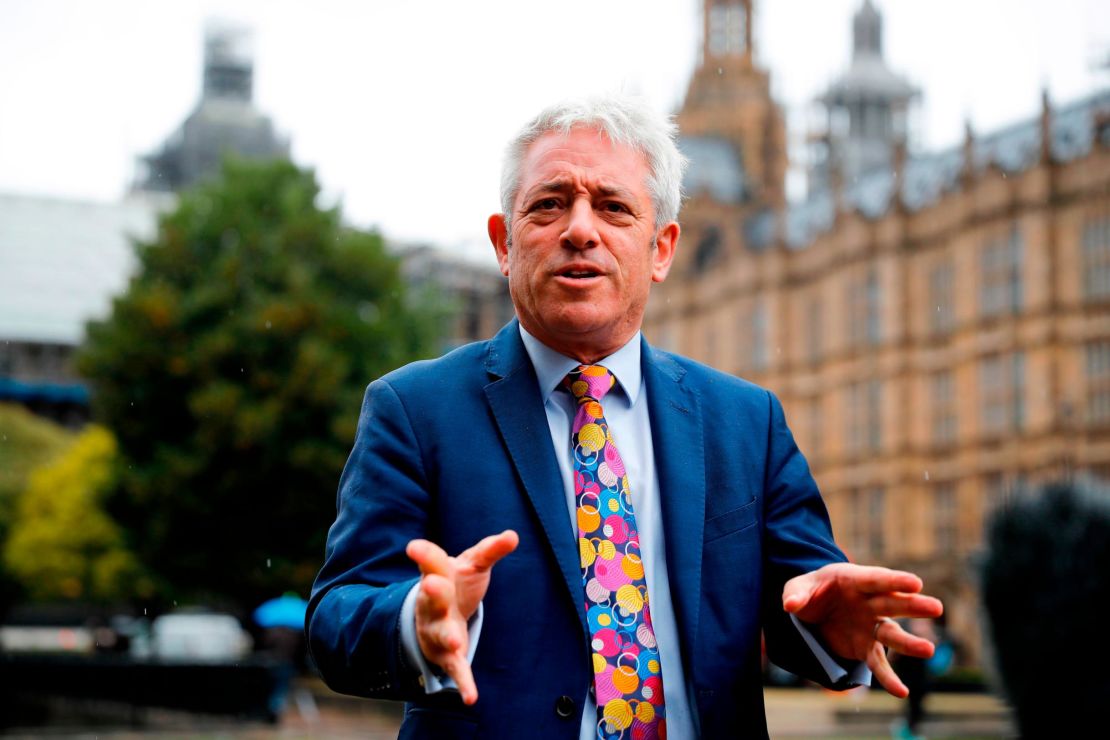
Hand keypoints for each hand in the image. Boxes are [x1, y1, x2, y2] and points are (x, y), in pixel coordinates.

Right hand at [405, 530, 518, 703]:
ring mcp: (436, 629)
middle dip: (433, 592)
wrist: (437, 611)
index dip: (424, 554)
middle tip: (432, 584)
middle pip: (431, 597)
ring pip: (439, 633)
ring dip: (447, 637)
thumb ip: (490, 550)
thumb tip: (513, 535)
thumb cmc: (457, 582)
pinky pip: (454, 668)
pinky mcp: (446, 653)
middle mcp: (432, 603)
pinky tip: (471, 697)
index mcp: (439, 575)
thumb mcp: (472, 563)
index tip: (414, 547)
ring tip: (457, 643)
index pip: (432, 562)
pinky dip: (463, 682)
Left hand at [782, 563, 943, 697]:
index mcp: (854, 580)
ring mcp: (871, 625)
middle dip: (913, 606)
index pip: (876, 579)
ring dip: (909, 643)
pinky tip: (902, 692)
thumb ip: (795, 593)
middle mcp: (870, 602)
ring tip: (928, 650)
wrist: (813, 607)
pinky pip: (878, 663)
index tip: (916, 583)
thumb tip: (791, 605)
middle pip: (893, 604)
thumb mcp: (797, 586)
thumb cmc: (810, 590)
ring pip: (892, 634)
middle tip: (936, 607)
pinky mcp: (866, 647)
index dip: (895, 581)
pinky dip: (888, 678)